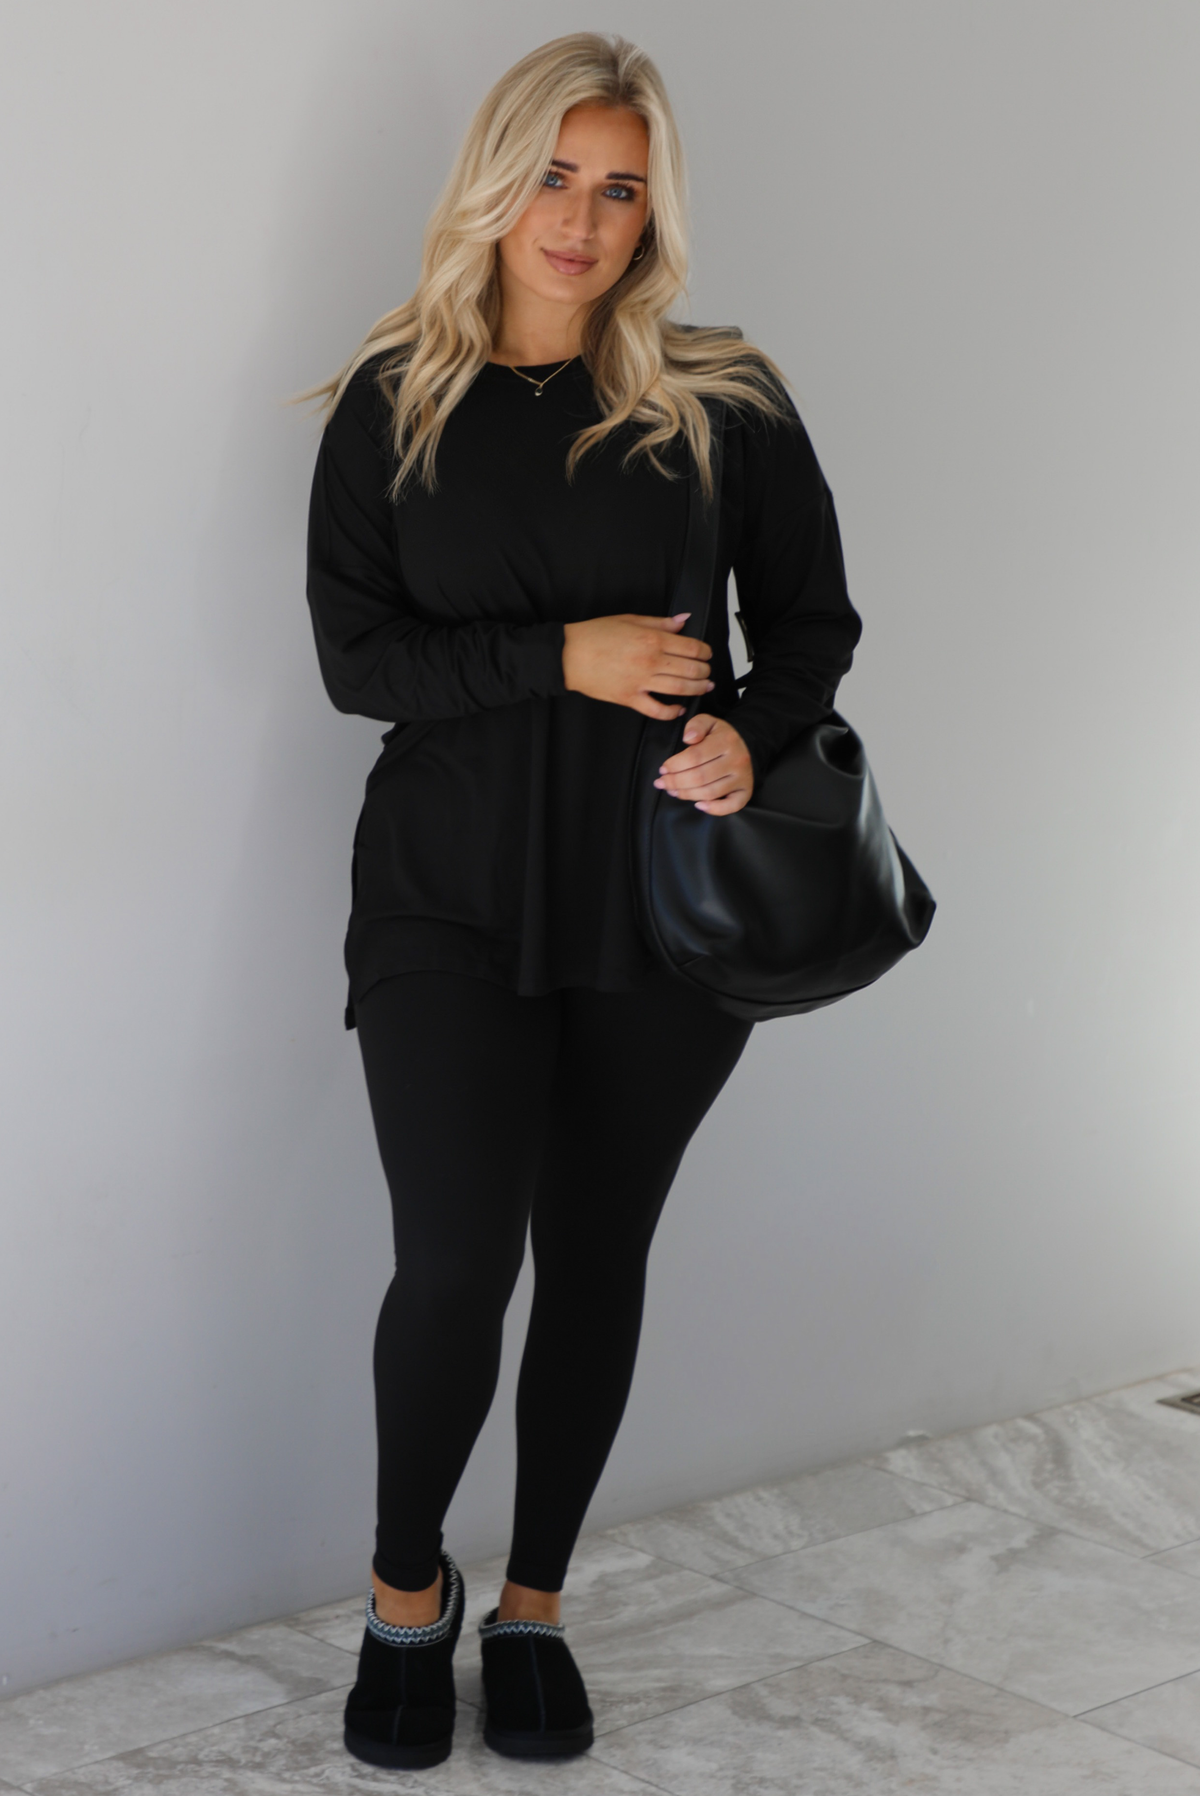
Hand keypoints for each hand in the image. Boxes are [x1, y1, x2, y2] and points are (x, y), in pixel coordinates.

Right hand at [562, 612, 713, 719]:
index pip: (692, 647)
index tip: (706, 653)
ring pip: (681, 689)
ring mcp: (641, 682)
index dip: (705, 652)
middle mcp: (650, 661)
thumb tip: (682, 621)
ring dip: (697, 689)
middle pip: (691, 669)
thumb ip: (660, 622)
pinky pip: (657, 710)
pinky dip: (672, 712)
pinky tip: (679, 708)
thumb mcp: (629, 620)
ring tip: (703, 687)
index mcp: (652, 639)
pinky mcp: (630, 699)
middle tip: (707, 671)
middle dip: (705, 671)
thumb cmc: (595, 635)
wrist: (568, 655)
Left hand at [654, 714, 753, 814]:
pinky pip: (732, 806)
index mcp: (727, 741)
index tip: (663, 769)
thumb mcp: (708, 722)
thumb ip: (696, 725)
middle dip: (676, 782)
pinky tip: (698, 805)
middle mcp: (737, 760)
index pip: (695, 756)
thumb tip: (688, 738)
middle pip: (700, 777)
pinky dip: (714, 809)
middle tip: (662, 783)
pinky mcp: (745, 792)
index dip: (675, 765)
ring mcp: (743, 778)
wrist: (745, 746)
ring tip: (673, 791)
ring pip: (710, 792)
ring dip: (687, 794)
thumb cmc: (720, 736)